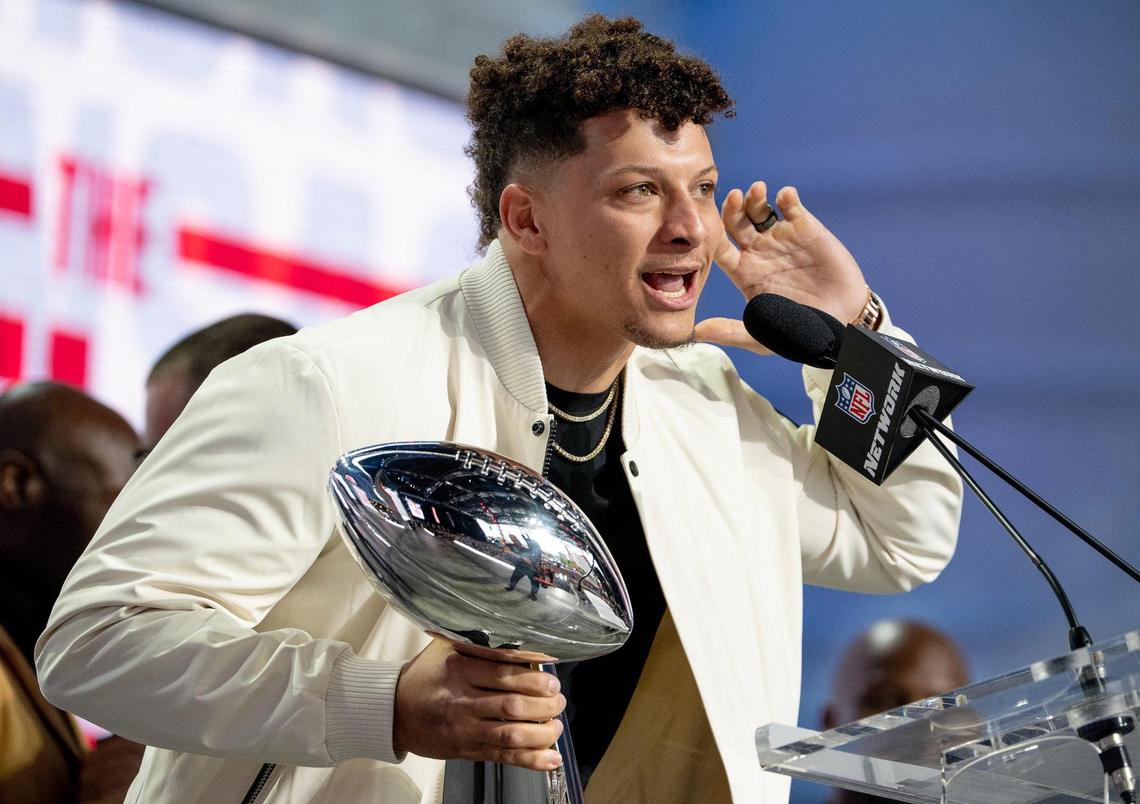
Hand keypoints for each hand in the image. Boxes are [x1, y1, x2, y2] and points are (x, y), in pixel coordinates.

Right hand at [393, 638, 565, 770]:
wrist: (393, 711)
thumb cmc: (425, 675)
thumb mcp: (446, 648)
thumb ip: (480, 644)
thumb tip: (523, 638)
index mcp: (459, 669)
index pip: (504, 674)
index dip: (534, 679)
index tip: (552, 680)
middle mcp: (462, 701)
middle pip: (512, 706)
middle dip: (544, 705)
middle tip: (558, 700)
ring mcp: (464, 729)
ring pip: (511, 735)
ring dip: (541, 732)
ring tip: (556, 724)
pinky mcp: (466, 751)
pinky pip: (503, 757)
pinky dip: (531, 759)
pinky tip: (551, 757)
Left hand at [695, 182, 867, 353]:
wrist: (842, 321)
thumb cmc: (799, 330)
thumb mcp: (762, 337)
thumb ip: (731, 332)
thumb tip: (697, 333)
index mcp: (744, 272)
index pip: (720, 249)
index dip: (715, 236)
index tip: (713, 228)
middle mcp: (758, 251)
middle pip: (736, 223)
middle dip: (732, 209)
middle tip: (734, 197)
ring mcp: (781, 237)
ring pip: (760, 210)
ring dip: (754, 198)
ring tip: (757, 190)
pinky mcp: (806, 228)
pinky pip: (791, 207)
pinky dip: (786, 197)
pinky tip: (785, 197)